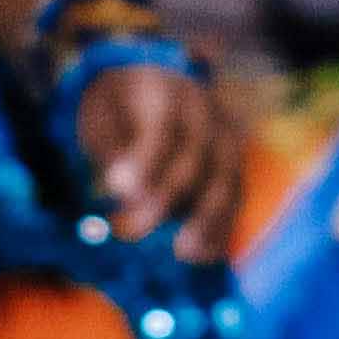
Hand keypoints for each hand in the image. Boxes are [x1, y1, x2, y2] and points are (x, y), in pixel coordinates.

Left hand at [75, 58, 238, 251]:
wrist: (149, 84)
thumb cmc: (117, 107)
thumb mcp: (102, 116)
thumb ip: (114, 149)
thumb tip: (126, 191)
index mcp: (166, 91)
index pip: (161, 128)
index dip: (145, 161)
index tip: (118, 190)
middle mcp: (204, 109)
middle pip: (195, 157)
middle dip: (166, 198)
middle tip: (134, 228)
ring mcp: (225, 134)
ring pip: (226, 179)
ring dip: (206, 219)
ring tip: (184, 251)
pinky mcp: (233, 160)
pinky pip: (236, 194)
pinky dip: (223, 225)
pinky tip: (206, 253)